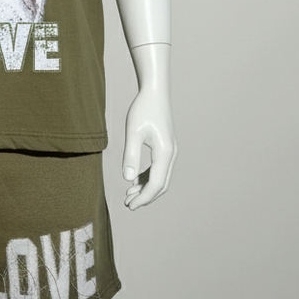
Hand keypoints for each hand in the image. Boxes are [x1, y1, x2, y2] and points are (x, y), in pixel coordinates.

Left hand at [121, 85, 176, 209]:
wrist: (155, 92)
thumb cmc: (143, 109)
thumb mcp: (133, 132)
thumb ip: (131, 155)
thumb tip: (128, 179)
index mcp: (164, 153)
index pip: (155, 184)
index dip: (143, 198)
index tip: (129, 206)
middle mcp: (170, 155)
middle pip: (160, 185)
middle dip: (145, 197)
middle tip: (128, 204)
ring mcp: (169, 151)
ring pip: (160, 178)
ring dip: (146, 188)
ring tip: (129, 195)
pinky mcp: (165, 147)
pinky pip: (158, 169)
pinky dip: (147, 177)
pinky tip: (135, 180)